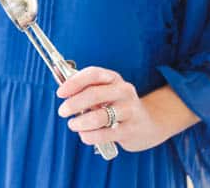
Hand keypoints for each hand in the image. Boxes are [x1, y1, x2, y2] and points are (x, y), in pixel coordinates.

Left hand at [56, 67, 174, 152]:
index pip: (93, 74)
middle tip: (62, 112)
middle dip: (73, 104)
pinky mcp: (131, 129)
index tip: (60, 93)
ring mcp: (129, 110)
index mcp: (113, 78)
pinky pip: (105, 134)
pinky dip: (89, 136)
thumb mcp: (104, 91)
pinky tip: (84, 135)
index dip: (74, 82)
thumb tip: (60, 81)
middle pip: (94, 94)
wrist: (149, 123)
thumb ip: (84, 88)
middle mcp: (123, 91)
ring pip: (99, 116)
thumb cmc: (118, 105)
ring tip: (73, 125)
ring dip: (80, 122)